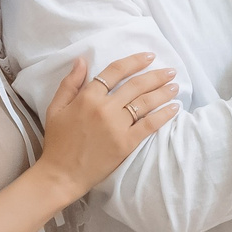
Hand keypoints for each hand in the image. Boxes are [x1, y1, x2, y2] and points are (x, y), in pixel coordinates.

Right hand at [36, 53, 179, 195]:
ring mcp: (117, 126)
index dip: (134, 61)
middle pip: (136, 85)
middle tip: (170, 71)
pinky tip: (175, 107)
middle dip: (156, 75)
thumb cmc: (57, 142)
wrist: (62, 174)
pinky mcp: (126, 143)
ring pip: (145, 102)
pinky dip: (164, 114)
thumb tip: (82, 60)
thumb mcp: (56, 108)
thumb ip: (70, 83)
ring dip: (163, 92)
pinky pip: (150, 125)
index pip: (115, 71)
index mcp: (88, 97)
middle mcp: (105, 108)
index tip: (148, 57)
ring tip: (175, 85)